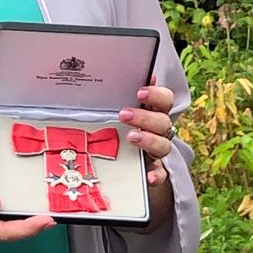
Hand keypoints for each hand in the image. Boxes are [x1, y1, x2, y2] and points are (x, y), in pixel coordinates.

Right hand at [0, 160, 55, 246]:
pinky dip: (11, 222)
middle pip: (5, 235)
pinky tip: (22, 213)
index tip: (45, 221)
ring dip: (22, 226)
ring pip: (1, 233)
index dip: (26, 228)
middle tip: (52, 218)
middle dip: (30, 228)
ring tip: (43, 215)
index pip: (0, 231)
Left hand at [118, 77, 175, 226]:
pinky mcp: (154, 172)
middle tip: (123, 114)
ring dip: (149, 140)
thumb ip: (110, 98)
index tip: (139, 92)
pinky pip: (160, 174)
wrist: (123, 163)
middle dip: (144, 117)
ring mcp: (157, 152)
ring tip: (131, 137)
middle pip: (163, 121)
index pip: (164, 99)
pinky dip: (156, 175)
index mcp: (151, 113)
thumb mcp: (111, 112)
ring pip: (163, 145)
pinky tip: (149, 177)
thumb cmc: (115, 129)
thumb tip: (88, 76)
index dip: (156, 95)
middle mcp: (158, 131)